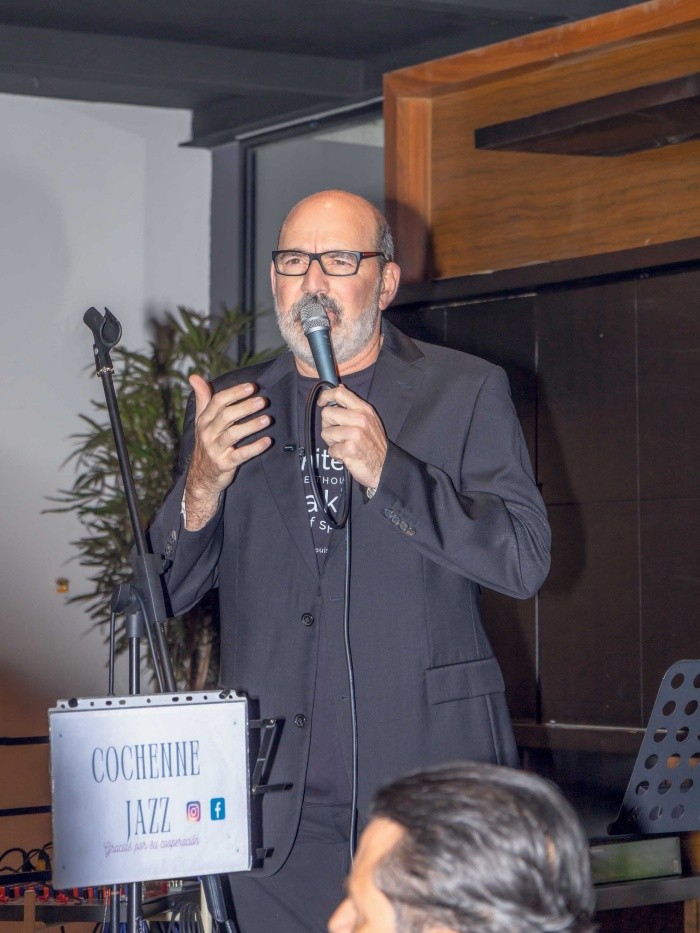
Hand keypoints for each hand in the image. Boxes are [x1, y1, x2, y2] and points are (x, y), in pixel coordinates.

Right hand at [184, 374, 270, 529]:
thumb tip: (194, 376)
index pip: (217, 402)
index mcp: (204, 421)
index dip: (234, 393)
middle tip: (263, 401)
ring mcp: (215, 450)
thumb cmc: (207, 443)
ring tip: (268, 419)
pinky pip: (240, 455)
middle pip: (226, 416)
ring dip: (252, 425)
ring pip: (233, 434)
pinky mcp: (225, 464)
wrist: (201, 476)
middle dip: (245, 407)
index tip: (252, 386)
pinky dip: (254, 448)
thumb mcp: (202, 421)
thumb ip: (202, 398)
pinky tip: (267, 441)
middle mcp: (208, 433)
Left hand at [317, 384, 386, 489]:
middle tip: (338, 433)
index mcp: (364, 409)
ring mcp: (354, 434)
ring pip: (326, 432)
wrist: (384, 466)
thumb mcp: (369, 419)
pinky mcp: (349, 449)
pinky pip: (331, 450)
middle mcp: (360, 419)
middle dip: (328, 424)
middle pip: (327, 413)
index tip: (322, 402)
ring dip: (332, 441)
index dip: (326, 396)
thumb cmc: (374, 443)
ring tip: (344, 444)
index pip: (340, 393)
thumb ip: (353, 404)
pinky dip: (336, 454)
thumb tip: (339, 388)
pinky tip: (347, 454)